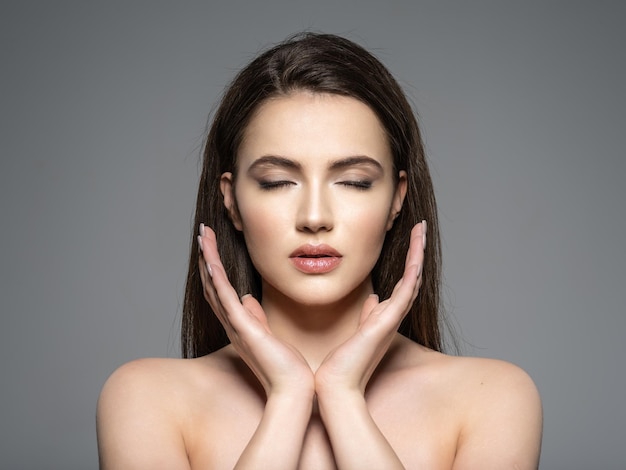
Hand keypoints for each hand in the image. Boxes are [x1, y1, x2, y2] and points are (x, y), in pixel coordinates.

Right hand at [197, 224, 313, 397]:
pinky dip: (216, 277)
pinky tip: (210, 259)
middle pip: (212, 284)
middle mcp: (232, 324)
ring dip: (207, 259)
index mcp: (239, 324)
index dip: (214, 267)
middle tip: (202, 232)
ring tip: (202, 235)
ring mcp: (235, 326)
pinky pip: (224, 298)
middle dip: (207, 257)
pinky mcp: (242, 329)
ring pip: (215, 286)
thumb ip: (257, 317)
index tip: (211, 245)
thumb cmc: (285, 365)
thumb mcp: (269, 334)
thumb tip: (249, 298)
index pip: (221, 291)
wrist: (293, 387)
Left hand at [315, 221, 425, 395]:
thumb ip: (368, 314)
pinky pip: (405, 291)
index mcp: (385, 316)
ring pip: (412, 279)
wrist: (337, 384)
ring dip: (417, 253)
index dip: (409, 261)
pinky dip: (412, 272)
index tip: (411, 239)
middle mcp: (393, 316)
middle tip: (421, 228)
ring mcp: (393, 318)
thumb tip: (373, 299)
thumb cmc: (344, 361)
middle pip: (412, 276)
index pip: (403, 282)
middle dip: (417, 251)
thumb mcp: (357, 330)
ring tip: (421, 230)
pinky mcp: (387, 322)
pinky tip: (416, 254)